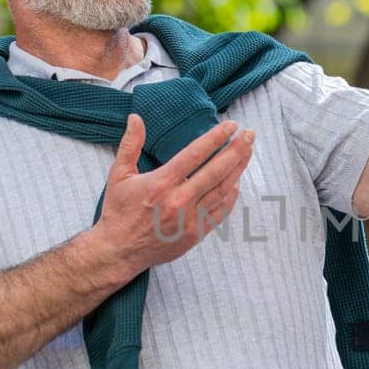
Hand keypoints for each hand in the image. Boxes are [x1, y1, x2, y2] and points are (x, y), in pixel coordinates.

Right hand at [90, 114, 254, 277]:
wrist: (119, 251)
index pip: (195, 154)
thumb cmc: (118, 212)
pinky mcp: (195, 234)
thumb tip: (135, 118)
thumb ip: (130, 144)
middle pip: (215, 171)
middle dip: (236, 151)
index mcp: (161, 183)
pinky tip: (236, 182)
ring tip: (248, 152)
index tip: (231, 125)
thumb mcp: (118, 175)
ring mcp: (189, 219)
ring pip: (222, 191)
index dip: (215, 138)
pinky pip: (220, 212)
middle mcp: (178, 201)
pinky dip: (231, 196)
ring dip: (238, 170)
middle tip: (250, 135)